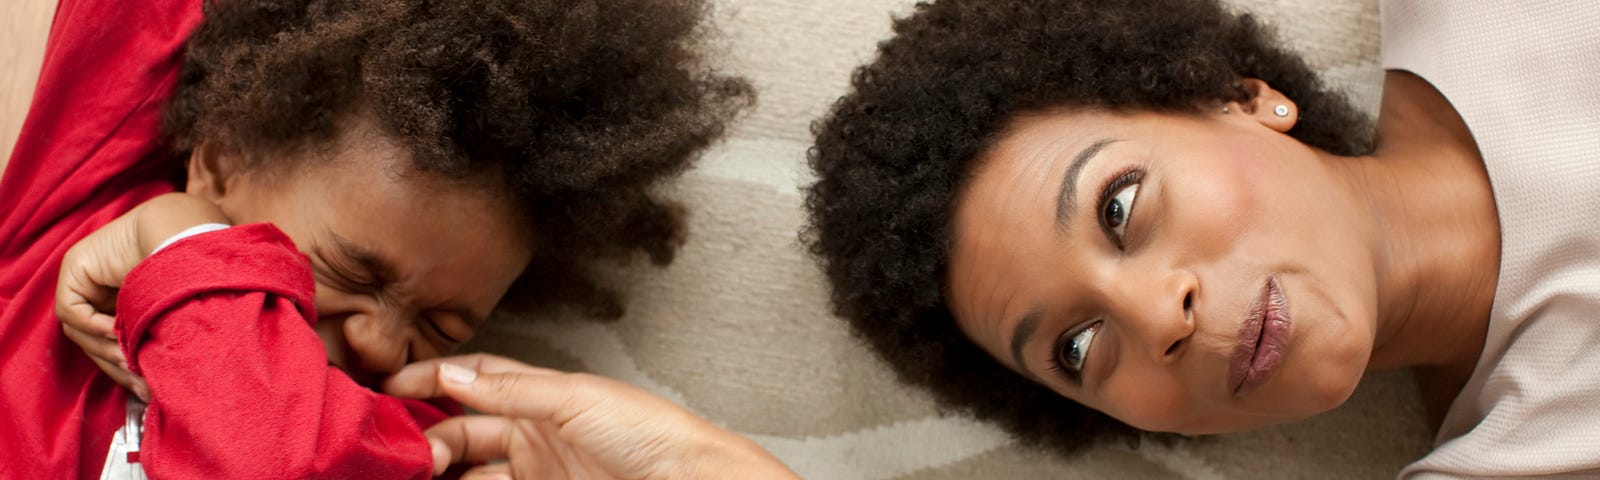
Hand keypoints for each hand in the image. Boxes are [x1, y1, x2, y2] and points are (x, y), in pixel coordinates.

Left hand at [55, 193, 229, 401]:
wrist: (186, 232)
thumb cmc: (190, 270)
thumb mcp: (167, 314)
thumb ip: (153, 340)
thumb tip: (150, 390)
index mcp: (124, 300)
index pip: (111, 343)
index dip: (125, 369)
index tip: (145, 388)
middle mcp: (102, 290)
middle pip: (94, 341)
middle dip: (116, 365)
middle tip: (140, 384)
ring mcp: (85, 279)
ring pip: (80, 330)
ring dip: (104, 350)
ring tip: (131, 360)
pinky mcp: (75, 269)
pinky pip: (71, 310)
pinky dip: (91, 326)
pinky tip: (116, 332)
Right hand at [384, 354, 798, 479]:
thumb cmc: (648, 432)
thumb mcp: (575, 399)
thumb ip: (510, 389)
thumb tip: (451, 374)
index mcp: (543, 396)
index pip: (475, 381)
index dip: (431, 381)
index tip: (387, 389)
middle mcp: (534, 434)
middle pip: (462, 431)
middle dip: (425, 436)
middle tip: (395, 448)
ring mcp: (536, 472)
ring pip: (468, 473)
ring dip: (437, 470)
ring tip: (406, 471)